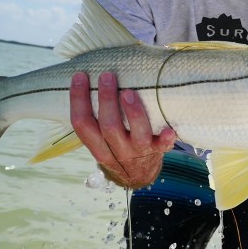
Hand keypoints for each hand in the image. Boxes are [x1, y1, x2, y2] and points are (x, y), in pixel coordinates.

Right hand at [70, 72, 175, 187]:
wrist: (139, 175)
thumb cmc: (118, 145)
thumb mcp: (101, 139)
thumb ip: (97, 116)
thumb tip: (90, 74)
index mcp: (98, 146)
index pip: (81, 123)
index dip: (78, 100)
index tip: (79, 76)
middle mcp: (117, 150)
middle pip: (108, 127)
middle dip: (107, 100)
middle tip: (107, 76)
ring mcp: (139, 152)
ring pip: (136, 135)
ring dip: (133, 113)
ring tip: (129, 93)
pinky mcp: (158, 151)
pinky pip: (163, 147)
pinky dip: (166, 139)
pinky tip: (169, 129)